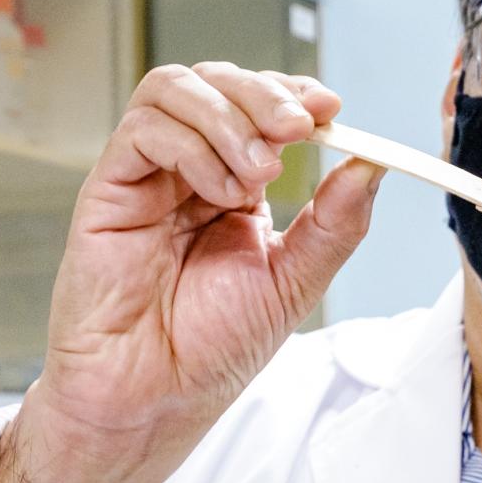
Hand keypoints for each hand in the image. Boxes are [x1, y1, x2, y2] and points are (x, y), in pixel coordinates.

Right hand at [0, 62, 383, 482]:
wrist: (153, 400)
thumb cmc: (212, 351)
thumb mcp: (294, 281)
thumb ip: (335, 223)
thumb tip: (374, 164)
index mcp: (235, 186)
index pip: (259, 106)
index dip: (293, 93)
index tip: (330, 108)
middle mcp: (189, 171)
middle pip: (218, 81)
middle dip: (264, 94)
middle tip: (299, 128)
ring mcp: (147, 177)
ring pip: (176, 90)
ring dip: (230, 118)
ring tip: (260, 173)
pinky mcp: (108, 189)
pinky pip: (142, 131)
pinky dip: (191, 145)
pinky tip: (218, 190)